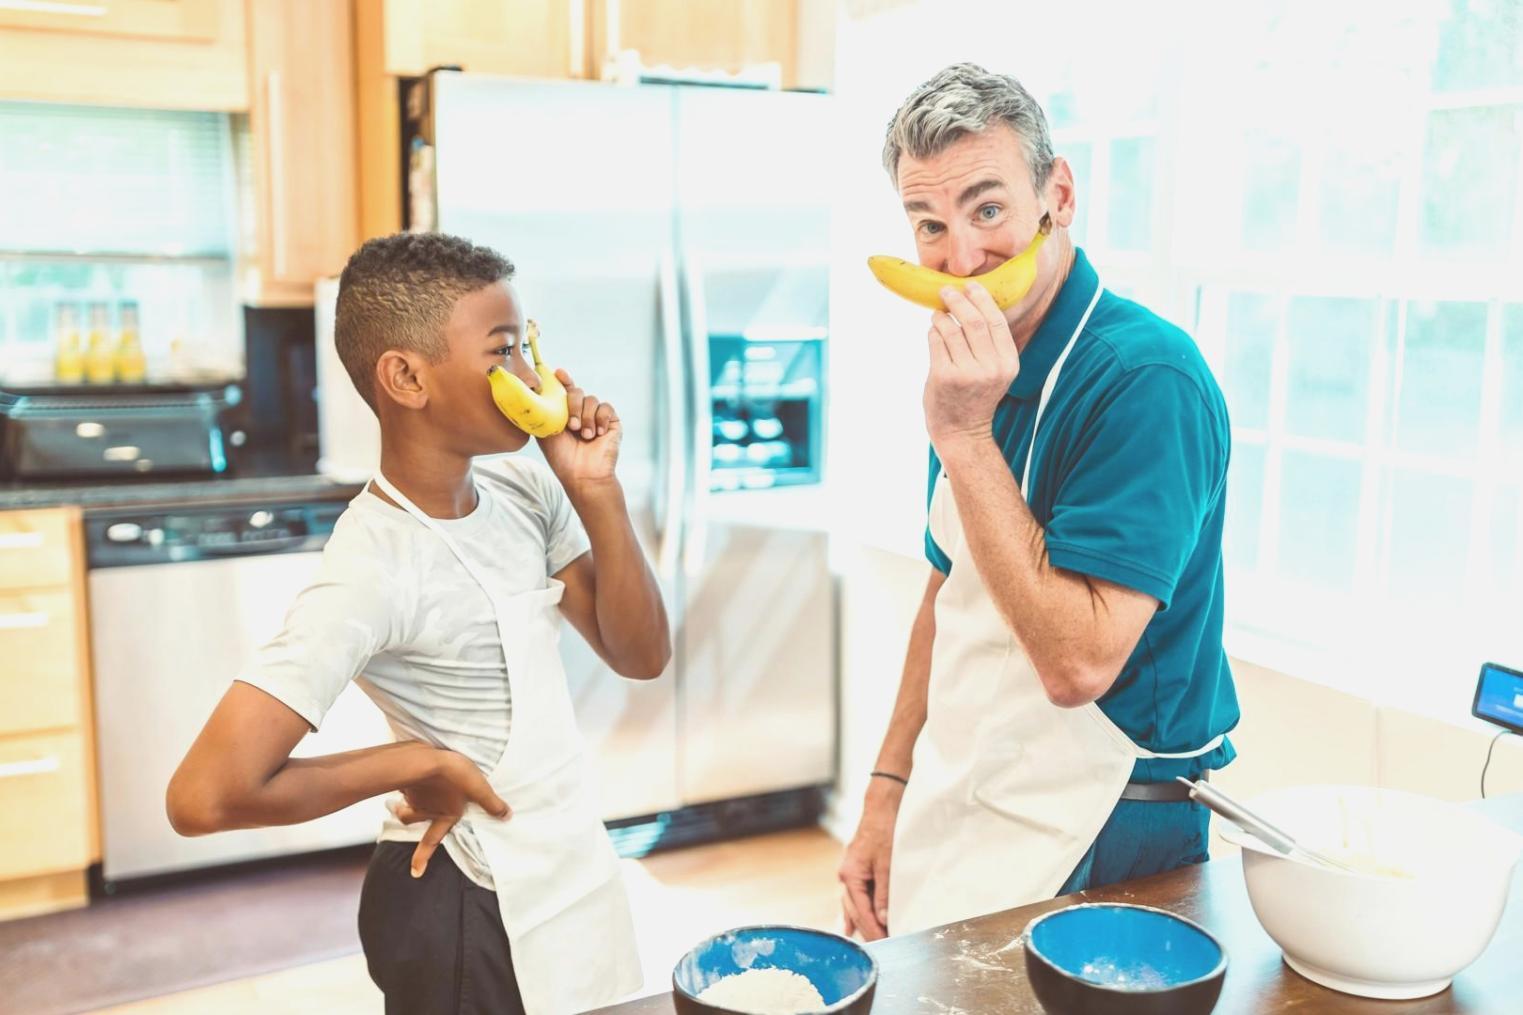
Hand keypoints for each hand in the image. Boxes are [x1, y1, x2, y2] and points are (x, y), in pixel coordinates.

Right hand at [391, 750, 509, 877]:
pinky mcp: (406, 780)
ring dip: (405, 801)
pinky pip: (405, 785)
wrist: (427, 760)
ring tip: (404, 794)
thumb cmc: (454, 776)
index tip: (416, 872)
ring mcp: (413, 795)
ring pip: (406, 802)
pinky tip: (412, 773)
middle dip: (406, 818)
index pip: (432, 841)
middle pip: (411, 818)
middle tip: (399, 814)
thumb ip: (492, 804)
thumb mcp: (479, 789)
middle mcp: (425, 809)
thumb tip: (506, 817)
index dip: (423, 858)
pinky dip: (407, 783)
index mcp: (443, 815)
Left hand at [537, 369, 621, 488]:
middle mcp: (581, 412)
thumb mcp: (546, 430)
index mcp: (564, 412)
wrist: (583, 474)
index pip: (564, 390)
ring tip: (585, 435)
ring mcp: (596, 416)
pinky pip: (606, 408)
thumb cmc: (561, 457)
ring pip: (592, 399)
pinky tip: (597, 434)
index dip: (563, 379)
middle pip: (577, 391)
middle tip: (572, 426)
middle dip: (573, 406)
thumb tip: (534, 390)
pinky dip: (600, 419)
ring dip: (586, 417)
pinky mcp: (611, 422)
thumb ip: (542, 410)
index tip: (559, 373)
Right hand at [837, 779, 903, 940]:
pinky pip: (851, 896)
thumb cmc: (883, 832)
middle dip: (865, 929)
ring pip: (849, 905)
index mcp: (850, 876)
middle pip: (853, 911)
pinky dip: (852, 911)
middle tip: (878, 946)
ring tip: (857, 942)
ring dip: (857, 923)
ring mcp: (847, 873)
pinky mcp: (853, 870)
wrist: (879, 810)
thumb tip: (883, 917)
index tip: (883, 942)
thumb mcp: (886, 864)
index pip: (861, 911)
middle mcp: (845, 876)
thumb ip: (884, 893)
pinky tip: (848, 923)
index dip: (872, 928)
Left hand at [923, 281, 1019, 451]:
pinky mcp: (944, 377)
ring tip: (938, 314)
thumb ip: (990, 343)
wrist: (962, 431)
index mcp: (1008, 363)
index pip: (996, 322)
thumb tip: (972, 302)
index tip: (971, 286)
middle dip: (958, 301)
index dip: (982, 300)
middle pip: (974, 321)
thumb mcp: (995, 371)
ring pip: (951, 330)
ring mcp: (966, 373)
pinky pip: (936, 342)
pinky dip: (933, 332)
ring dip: (942, 317)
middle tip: (947, 290)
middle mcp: (990, 368)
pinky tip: (934, 331)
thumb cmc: (976, 395)